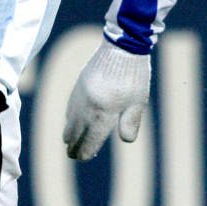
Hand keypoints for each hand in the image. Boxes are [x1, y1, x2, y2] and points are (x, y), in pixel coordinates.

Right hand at [63, 40, 150, 159]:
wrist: (121, 47)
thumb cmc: (133, 76)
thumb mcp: (138, 102)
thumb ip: (131, 123)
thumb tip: (126, 140)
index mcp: (103, 114)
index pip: (90, 140)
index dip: (86, 151)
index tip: (83, 157)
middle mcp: (87, 108)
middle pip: (75, 133)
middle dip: (74, 146)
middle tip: (72, 155)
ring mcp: (80, 97)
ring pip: (69, 121)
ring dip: (69, 133)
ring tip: (69, 142)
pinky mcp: (78, 87)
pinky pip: (69, 108)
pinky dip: (70, 118)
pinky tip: (72, 120)